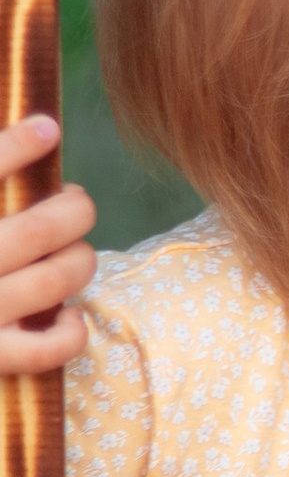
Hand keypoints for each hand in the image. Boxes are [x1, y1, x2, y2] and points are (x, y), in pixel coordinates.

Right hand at [0, 119, 93, 376]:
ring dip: (80, 258)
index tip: (47, 129)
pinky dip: (71, 330)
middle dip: (73, 208)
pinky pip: (46, 347)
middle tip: (73, 202)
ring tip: (73, 252)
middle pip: (42, 229)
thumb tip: (29, 133)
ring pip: (57, 277)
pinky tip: (66, 314)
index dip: (19, 144)